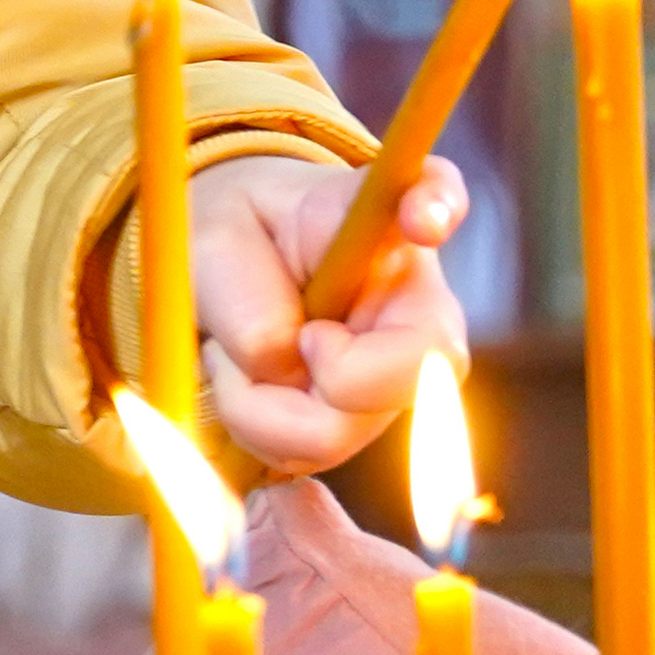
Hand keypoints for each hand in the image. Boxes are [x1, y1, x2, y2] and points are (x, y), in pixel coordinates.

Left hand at [191, 151, 468, 475]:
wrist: (237, 266)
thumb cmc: (235, 236)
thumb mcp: (215, 238)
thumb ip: (247, 294)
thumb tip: (286, 364)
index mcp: (386, 230)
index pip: (437, 199)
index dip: (438, 207)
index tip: (417, 219)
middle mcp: (418, 307)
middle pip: (402, 375)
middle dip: (293, 384)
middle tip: (237, 346)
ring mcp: (401, 374)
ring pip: (332, 435)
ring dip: (252, 405)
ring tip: (233, 353)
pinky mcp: (365, 421)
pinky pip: (306, 456)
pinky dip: (254, 428)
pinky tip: (249, 381)